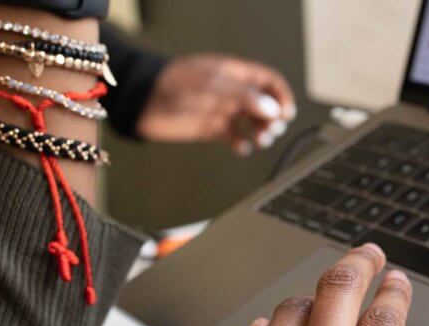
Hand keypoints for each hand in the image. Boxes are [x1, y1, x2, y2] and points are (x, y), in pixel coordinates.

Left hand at [137, 54, 295, 154]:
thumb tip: (273, 109)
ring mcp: (222, 110)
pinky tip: (241, 148)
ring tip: (260, 140)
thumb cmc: (174, 84)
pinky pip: (234, 136)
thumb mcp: (213, 86)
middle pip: (265, 104)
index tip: (285, 114)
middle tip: (270, 130)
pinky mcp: (211, 128)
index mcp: (235, 74)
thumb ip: (244, 96)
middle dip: (273, 118)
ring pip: (253, 122)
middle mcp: (232, 92)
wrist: (143, 101)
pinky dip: (242, 144)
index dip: (281, 96)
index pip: (269, 82)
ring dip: (261, 132)